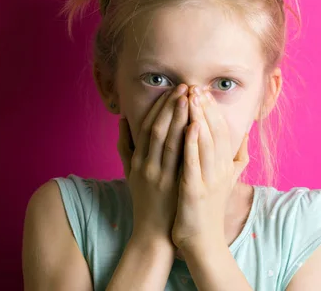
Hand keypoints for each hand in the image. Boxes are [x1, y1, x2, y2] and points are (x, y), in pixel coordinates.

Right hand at [117, 84, 188, 245]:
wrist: (153, 234)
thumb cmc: (144, 200)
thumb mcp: (129, 172)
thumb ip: (125, 146)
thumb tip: (124, 120)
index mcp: (138, 161)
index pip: (147, 127)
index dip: (160, 107)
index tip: (172, 90)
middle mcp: (148, 166)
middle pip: (158, 130)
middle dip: (171, 106)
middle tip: (184, 86)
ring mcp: (161, 176)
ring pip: (169, 141)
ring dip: (179, 117)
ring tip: (191, 98)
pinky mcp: (174, 186)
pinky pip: (181, 160)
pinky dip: (188, 141)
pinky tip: (197, 125)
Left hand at [171, 86, 249, 252]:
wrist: (203, 242)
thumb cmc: (208, 209)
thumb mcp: (226, 180)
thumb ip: (235, 158)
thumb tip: (245, 135)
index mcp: (224, 166)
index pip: (221, 131)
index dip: (212, 109)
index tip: (203, 90)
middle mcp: (220, 170)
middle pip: (215, 131)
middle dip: (204, 107)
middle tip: (194, 85)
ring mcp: (209, 180)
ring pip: (206, 142)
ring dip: (199, 117)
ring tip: (191, 96)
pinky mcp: (195, 191)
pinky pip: (195, 163)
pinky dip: (193, 143)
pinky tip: (189, 126)